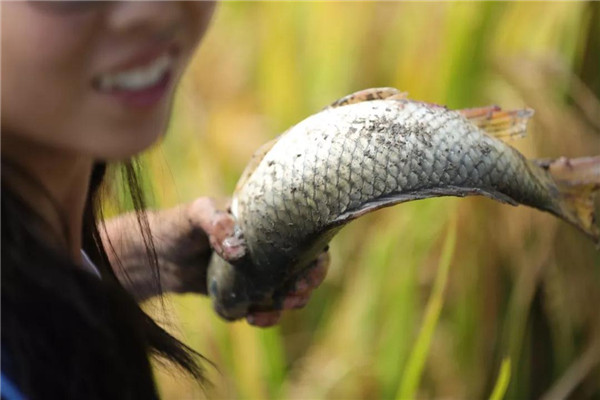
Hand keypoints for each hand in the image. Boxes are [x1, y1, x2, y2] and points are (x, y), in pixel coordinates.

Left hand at [190, 197, 329, 326]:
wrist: (156, 255)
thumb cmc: (178, 224)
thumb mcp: (195, 214)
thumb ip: (213, 222)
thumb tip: (237, 249)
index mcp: (268, 222)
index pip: (305, 237)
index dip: (316, 256)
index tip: (308, 272)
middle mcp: (270, 247)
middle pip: (305, 268)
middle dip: (306, 285)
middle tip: (293, 296)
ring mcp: (259, 271)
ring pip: (288, 291)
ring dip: (288, 304)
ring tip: (271, 309)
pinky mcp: (246, 292)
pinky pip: (264, 306)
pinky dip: (265, 315)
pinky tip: (252, 316)